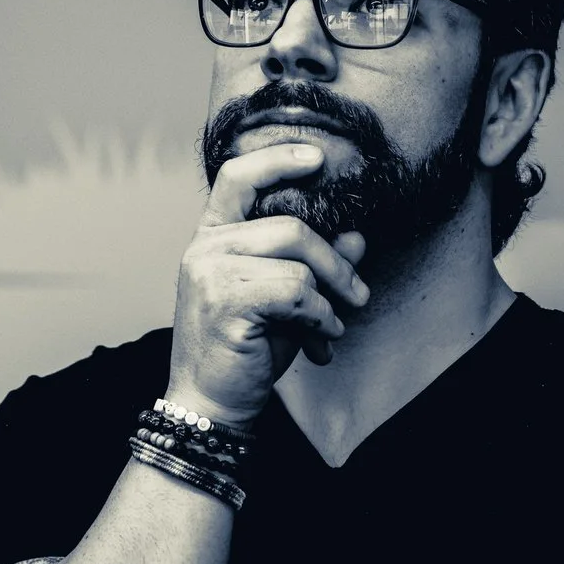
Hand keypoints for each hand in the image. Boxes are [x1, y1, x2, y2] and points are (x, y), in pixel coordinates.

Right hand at [166, 143, 369, 425]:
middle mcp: (205, 248)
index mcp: (213, 237)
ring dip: (330, 297)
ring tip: (332, 326)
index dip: (277, 159)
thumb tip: (357, 237)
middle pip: (290, 225)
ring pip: (297, 261)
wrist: (212, 405)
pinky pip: (296, 292)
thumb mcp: (286, 301)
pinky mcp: (225, 301)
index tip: (317, 158)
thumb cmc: (245, 351)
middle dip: (334, 262)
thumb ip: (315, 265)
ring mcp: (209, 272)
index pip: (236, 176)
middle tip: (358, 294)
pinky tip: (320, 341)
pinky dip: (321, 316)